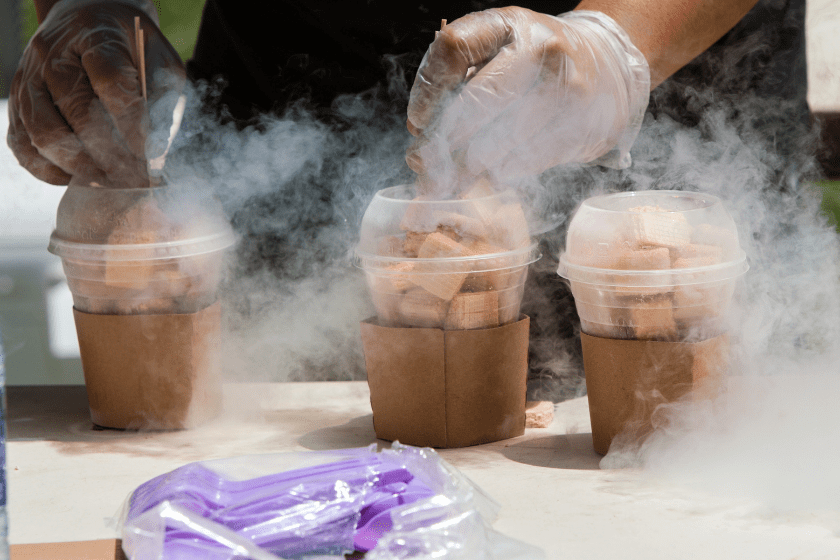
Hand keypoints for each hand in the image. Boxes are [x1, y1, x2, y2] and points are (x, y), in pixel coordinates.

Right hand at [7, 0, 184, 187]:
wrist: (88, 27)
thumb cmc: (132, 52)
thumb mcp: (159, 66)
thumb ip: (161, 106)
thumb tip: (154, 156)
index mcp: (96, 36)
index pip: (110, 81)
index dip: (130, 123)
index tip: (147, 154)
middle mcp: (54, 55)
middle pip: (75, 110)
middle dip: (108, 154)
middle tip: (133, 180)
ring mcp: (29, 78)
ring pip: (44, 131)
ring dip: (79, 166)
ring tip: (108, 183)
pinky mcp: (18, 103)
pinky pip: (22, 144)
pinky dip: (49, 169)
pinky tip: (78, 178)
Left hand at [406, 8, 649, 190]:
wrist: (605, 68)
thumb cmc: (533, 66)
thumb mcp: (496, 57)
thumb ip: (457, 89)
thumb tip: (422, 143)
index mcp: (507, 24)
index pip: (452, 49)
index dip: (427, 92)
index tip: (417, 123)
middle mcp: (540, 49)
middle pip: (474, 102)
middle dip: (441, 142)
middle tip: (423, 165)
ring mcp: (566, 88)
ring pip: (495, 143)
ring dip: (465, 168)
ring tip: (452, 177)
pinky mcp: (581, 126)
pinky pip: (521, 164)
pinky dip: (498, 174)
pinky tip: (491, 172)